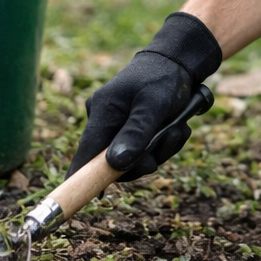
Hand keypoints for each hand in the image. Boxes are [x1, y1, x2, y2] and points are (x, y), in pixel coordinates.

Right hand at [67, 12, 221, 181]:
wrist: (180, 62)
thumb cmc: (164, 77)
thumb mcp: (154, 104)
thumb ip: (136, 134)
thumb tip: (115, 166)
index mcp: (102, 111)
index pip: (85, 153)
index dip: (82, 178)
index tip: (80, 199)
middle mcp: (104, 120)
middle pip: (114, 162)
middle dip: (145, 159)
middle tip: (168, 142)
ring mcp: (116, 125)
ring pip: (133, 159)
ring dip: (159, 151)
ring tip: (178, 129)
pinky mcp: (130, 129)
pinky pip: (143, 150)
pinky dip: (161, 145)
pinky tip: (176, 128)